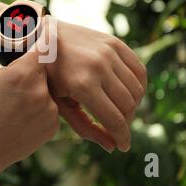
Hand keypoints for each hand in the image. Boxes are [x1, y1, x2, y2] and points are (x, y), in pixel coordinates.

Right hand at [0, 25, 58, 171]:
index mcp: (24, 72)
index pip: (47, 43)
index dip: (47, 32)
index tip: (48, 26)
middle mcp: (42, 90)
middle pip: (45, 69)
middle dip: (32, 69)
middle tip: (15, 77)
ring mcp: (50, 110)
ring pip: (49, 89)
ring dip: (36, 89)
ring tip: (14, 101)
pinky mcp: (52, 127)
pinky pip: (51, 108)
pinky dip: (40, 107)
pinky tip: (20, 114)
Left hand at [46, 20, 146, 152]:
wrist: (45, 38)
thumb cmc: (49, 76)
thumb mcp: (59, 104)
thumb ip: (85, 127)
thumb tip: (112, 147)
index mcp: (82, 84)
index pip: (114, 119)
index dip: (122, 137)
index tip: (123, 146)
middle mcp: (99, 67)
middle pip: (128, 106)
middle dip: (126, 122)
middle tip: (117, 127)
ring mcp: (108, 52)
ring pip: (137, 90)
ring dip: (133, 106)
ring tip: (120, 110)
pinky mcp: (115, 43)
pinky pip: (140, 70)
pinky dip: (139, 86)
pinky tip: (128, 93)